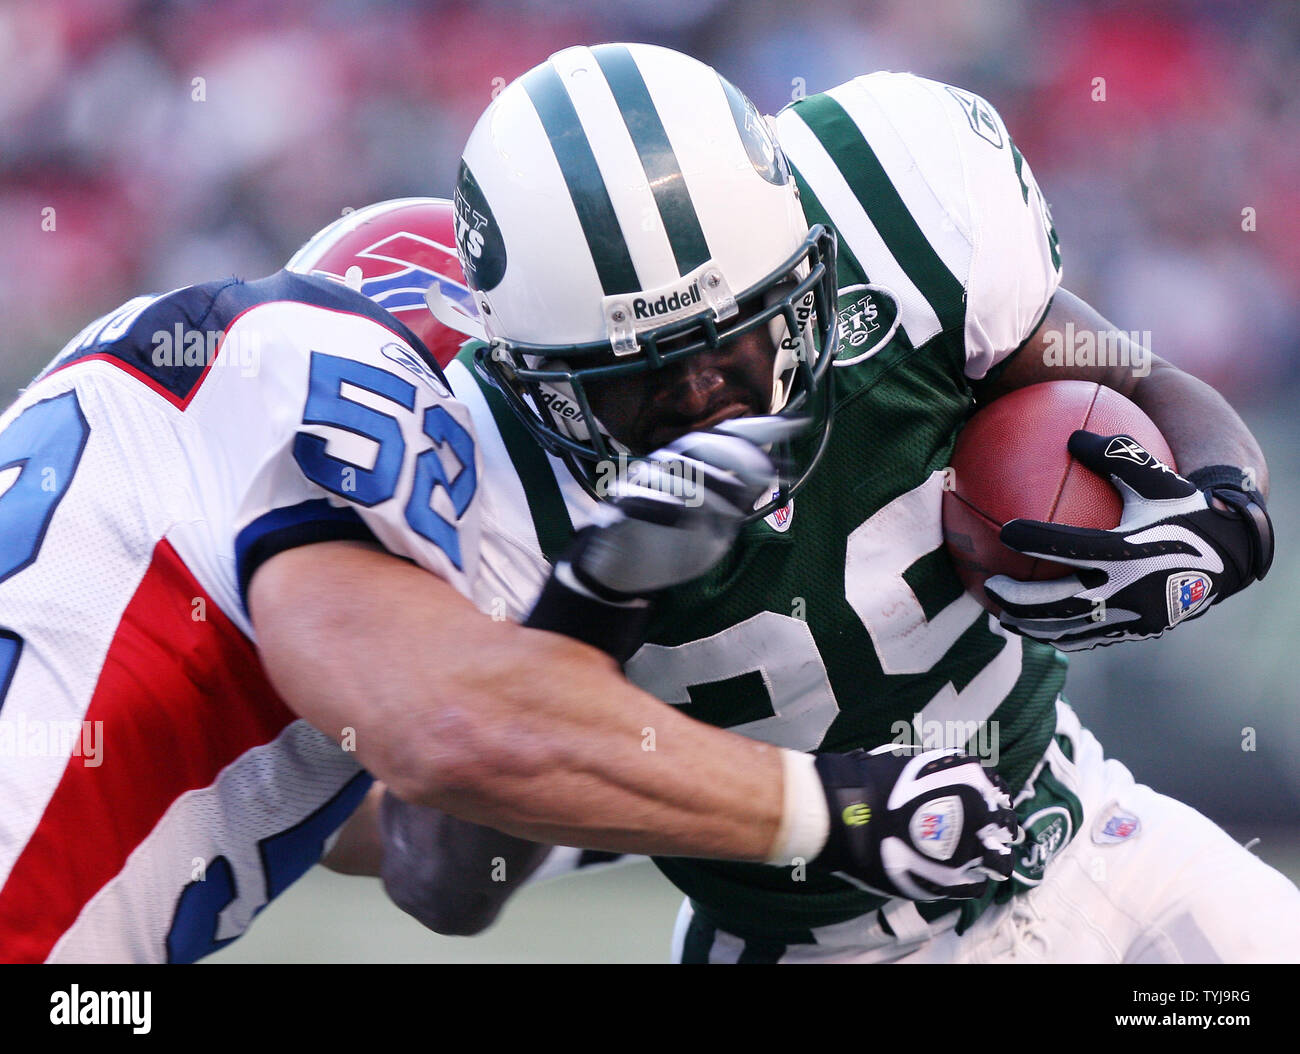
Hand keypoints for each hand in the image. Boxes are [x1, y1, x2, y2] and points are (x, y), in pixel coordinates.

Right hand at [568, 415, 803, 597]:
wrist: (626, 570)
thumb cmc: (673, 541)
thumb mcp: (718, 525)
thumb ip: (739, 498)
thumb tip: (770, 468)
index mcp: (693, 467)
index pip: (726, 439)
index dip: (759, 429)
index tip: (794, 424)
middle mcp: (668, 467)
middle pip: (699, 445)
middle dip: (735, 453)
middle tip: (765, 470)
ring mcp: (643, 484)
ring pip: (675, 469)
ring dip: (707, 485)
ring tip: (732, 510)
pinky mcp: (620, 507)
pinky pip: (641, 499)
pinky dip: (663, 506)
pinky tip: (682, 517)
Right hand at [813, 746, 1019, 900]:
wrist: (848, 812)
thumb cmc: (875, 781)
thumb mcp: (915, 762)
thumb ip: (943, 775)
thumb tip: (953, 784)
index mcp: (971, 780)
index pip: (1001, 791)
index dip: (995, 799)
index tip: (989, 804)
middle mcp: (979, 816)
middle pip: (1008, 827)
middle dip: (1000, 830)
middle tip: (986, 833)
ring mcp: (967, 853)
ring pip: (999, 862)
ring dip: (991, 859)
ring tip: (976, 859)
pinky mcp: (950, 882)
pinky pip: (975, 887)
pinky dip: (970, 881)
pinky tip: (957, 876)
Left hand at [985, 431, 1273, 650]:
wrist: (1233, 553)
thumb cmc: (1187, 508)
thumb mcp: (1156, 476)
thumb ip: (1116, 455)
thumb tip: (1073, 436)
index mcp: (1130, 550)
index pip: (1071, 547)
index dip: (1034, 540)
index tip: (1004, 532)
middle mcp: (1130, 588)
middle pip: (1061, 603)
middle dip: (1020, 599)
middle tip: (990, 586)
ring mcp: (1134, 616)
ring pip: (1072, 629)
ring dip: (1032, 625)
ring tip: (1002, 616)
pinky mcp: (1139, 631)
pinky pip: (1091, 637)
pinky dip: (1060, 634)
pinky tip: (1035, 626)